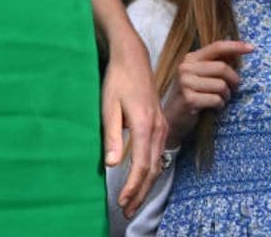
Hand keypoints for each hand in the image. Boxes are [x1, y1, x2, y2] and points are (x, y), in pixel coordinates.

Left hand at [101, 36, 168, 218]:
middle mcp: (158, 126)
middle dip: (141, 192)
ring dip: (147, 184)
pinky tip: (143, 179)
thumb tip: (112, 165)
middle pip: (153, 168)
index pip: (141, 165)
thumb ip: (111, 136)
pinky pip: (159, 152)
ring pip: (159, 161)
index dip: (132, 187)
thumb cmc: (117, 80)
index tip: (121, 203)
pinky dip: (152, 170)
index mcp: (144, 123)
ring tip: (133, 202)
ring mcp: (162, 124)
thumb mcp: (108, 106)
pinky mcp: (161, 122)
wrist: (132, 58)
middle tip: (127, 212)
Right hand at [164, 40, 253, 147]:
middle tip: (234, 88)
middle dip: (234, 80)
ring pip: (221, 85)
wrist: (172, 120)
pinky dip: (220, 105)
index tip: (252, 48)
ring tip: (221, 99)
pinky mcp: (189, 99)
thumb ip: (215, 63)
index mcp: (191, 58)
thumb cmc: (191, 95)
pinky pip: (216, 99)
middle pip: (222, 67)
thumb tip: (237, 53)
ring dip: (226, 95)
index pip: (217, 46)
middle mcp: (186, 67)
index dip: (235, 46)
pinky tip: (214, 107)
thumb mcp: (200, 76)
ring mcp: (185, 83)